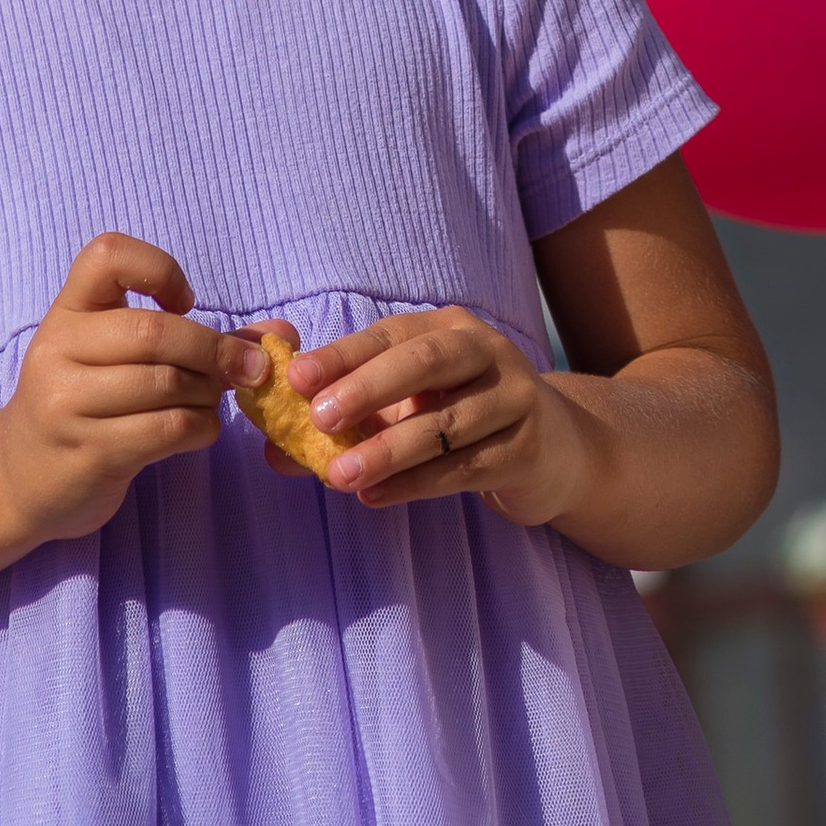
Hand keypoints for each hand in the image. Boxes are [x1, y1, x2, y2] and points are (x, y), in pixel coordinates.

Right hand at [0, 237, 253, 547]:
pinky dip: (201, 426)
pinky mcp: (86, 453)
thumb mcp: (122, 357)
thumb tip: (284, 334)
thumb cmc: (87, 402)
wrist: (20, 479)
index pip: (107, 255)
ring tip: (215, 399)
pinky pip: (164, 429)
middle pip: (154, 331)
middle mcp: (57, 349)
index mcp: (68, 311)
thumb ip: (200, 336)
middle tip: (246, 368)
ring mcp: (65, 404)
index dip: (158, 268)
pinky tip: (201, 428)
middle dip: (214, 350)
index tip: (184, 302)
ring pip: (164, 384)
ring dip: (210, 393)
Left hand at [272, 307, 592, 520]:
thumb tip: (272, 447)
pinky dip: (416, 484)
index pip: (390, 334)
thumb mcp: (409, 407)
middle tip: (317, 419)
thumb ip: (348, 422)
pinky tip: (376, 498)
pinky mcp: (527, 448)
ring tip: (338, 476)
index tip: (295, 378)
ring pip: (446, 422)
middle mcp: (486, 351)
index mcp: (451, 328)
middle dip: (367, 387)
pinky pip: (466, 467)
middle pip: (426, 360)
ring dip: (388, 450)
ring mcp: (513, 397)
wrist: (553, 449)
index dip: (343, 354)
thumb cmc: (463, 419)